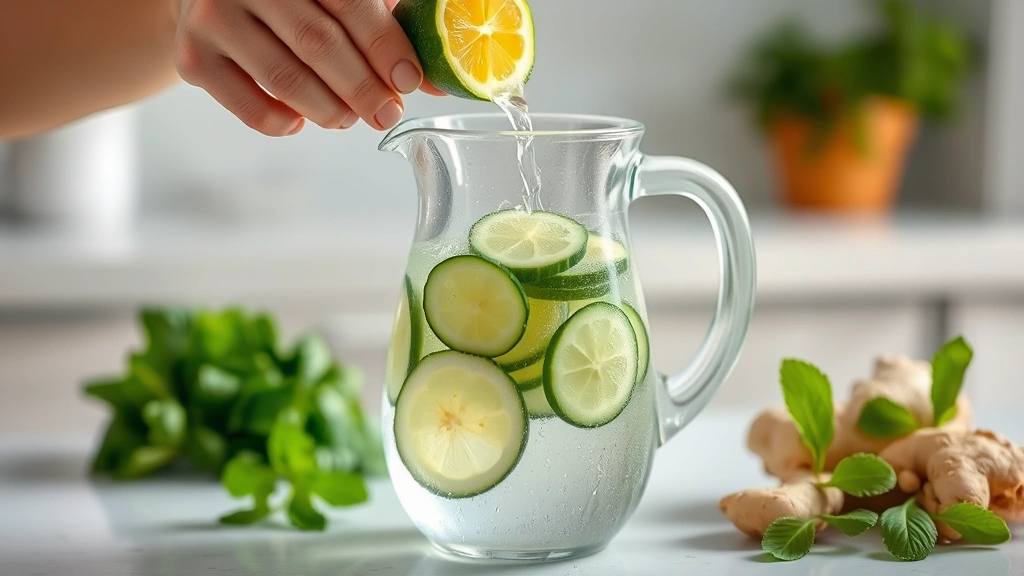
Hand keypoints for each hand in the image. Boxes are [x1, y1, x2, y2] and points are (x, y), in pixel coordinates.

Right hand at [172, 0, 443, 135]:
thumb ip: (384, 24)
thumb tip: (436, 82)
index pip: (348, 1)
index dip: (384, 43)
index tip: (409, 80)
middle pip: (318, 43)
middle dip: (363, 87)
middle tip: (387, 113)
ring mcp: (211, 17)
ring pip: (286, 79)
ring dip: (330, 110)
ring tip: (350, 119)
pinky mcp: (192, 58)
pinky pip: (251, 107)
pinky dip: (285, 122)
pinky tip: (303, 120)